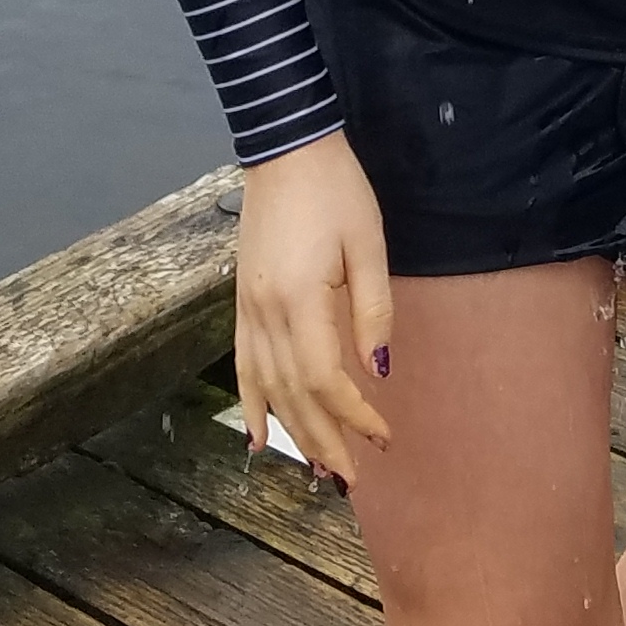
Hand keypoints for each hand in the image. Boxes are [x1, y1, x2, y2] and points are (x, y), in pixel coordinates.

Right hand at [232, 130, 391, 482]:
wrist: (286, 148)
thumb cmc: (337, 191)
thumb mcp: (368, 244)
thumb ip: (372, 311)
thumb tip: (378, 371)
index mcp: (301, 300)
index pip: (328, 378)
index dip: (355, 415)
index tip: (384, 436)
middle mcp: (266, 313)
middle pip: (294, 394)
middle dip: (325, 439)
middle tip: (352, 477)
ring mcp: (247, 309)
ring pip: (267, 388)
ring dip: (293, 431)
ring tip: (318, 468)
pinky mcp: (241, 302)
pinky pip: (242, 365)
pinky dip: (252, 405)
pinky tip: (261, 438)